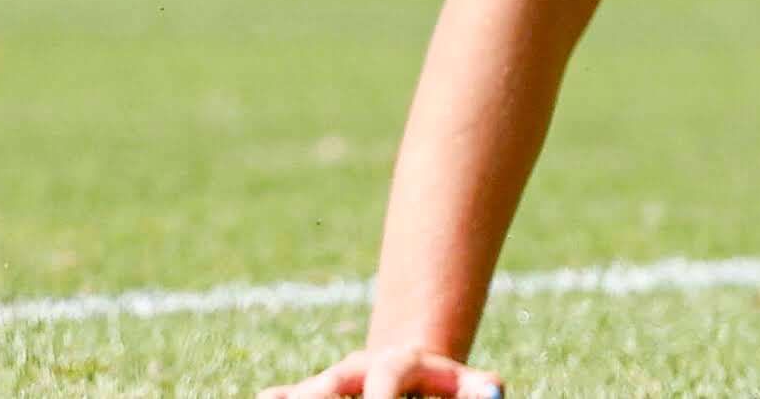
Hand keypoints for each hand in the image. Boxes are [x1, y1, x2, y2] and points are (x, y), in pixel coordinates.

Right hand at [263, 344, 501, 398]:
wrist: (413, 365)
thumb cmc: (446, 383)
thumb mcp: (468, 383)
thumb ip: (479, 388)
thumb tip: (493, 393)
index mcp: (397, 364)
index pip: (386, 381)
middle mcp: (356, 371)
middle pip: (332, 386)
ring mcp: (330, 383)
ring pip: (308, 391)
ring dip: (298, 397)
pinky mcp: (312, 395)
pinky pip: (289, 395)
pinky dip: (279, 397)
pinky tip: (266, 398)